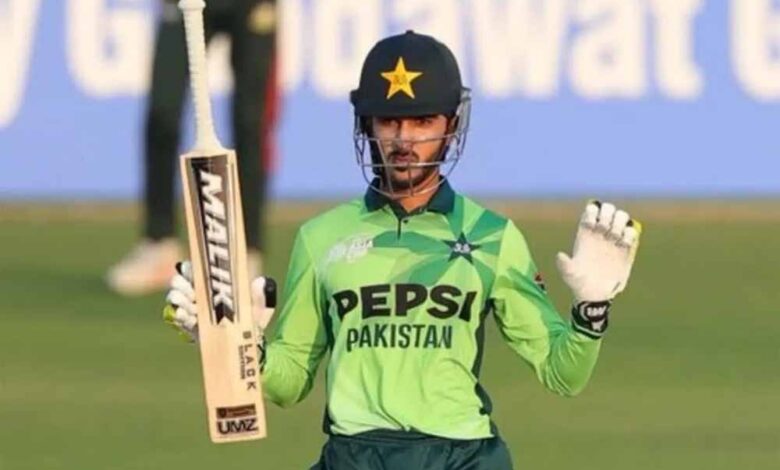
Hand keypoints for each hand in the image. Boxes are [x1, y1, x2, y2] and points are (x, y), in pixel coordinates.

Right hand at [163, 261, 276, 345]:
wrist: (243, 348)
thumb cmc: (251, 323)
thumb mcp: (258, 311)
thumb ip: (260, 297)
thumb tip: (262, 281)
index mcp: (213, 284)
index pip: (194, 268)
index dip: (190, 269)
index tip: (195, 276)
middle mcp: (198, 293)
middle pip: (178, 280)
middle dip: (182, 286)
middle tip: (193, 295)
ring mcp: (190, 308)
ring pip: (174, 296)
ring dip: (181, 301)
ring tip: (194, 310)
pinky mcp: (186, 324)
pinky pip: (176, 316)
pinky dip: (181, 317)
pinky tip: (192, 320)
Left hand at [556, 202, 641, 337]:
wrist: (595, 294)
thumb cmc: (578, 283)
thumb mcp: (569, 275)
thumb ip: (564, 265)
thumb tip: (559, 255)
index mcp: (585, 234)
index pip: (590, 210)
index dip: (593, 212)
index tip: (592, 225)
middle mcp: (600, 233)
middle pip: (608, 209)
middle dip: (608, 214)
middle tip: (606, 229)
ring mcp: (613, 239)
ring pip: (621, 217)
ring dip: (621, 222)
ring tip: (616, 236)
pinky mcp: (626, 249)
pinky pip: (632, 232)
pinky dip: (630, 233)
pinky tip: (624, 244)